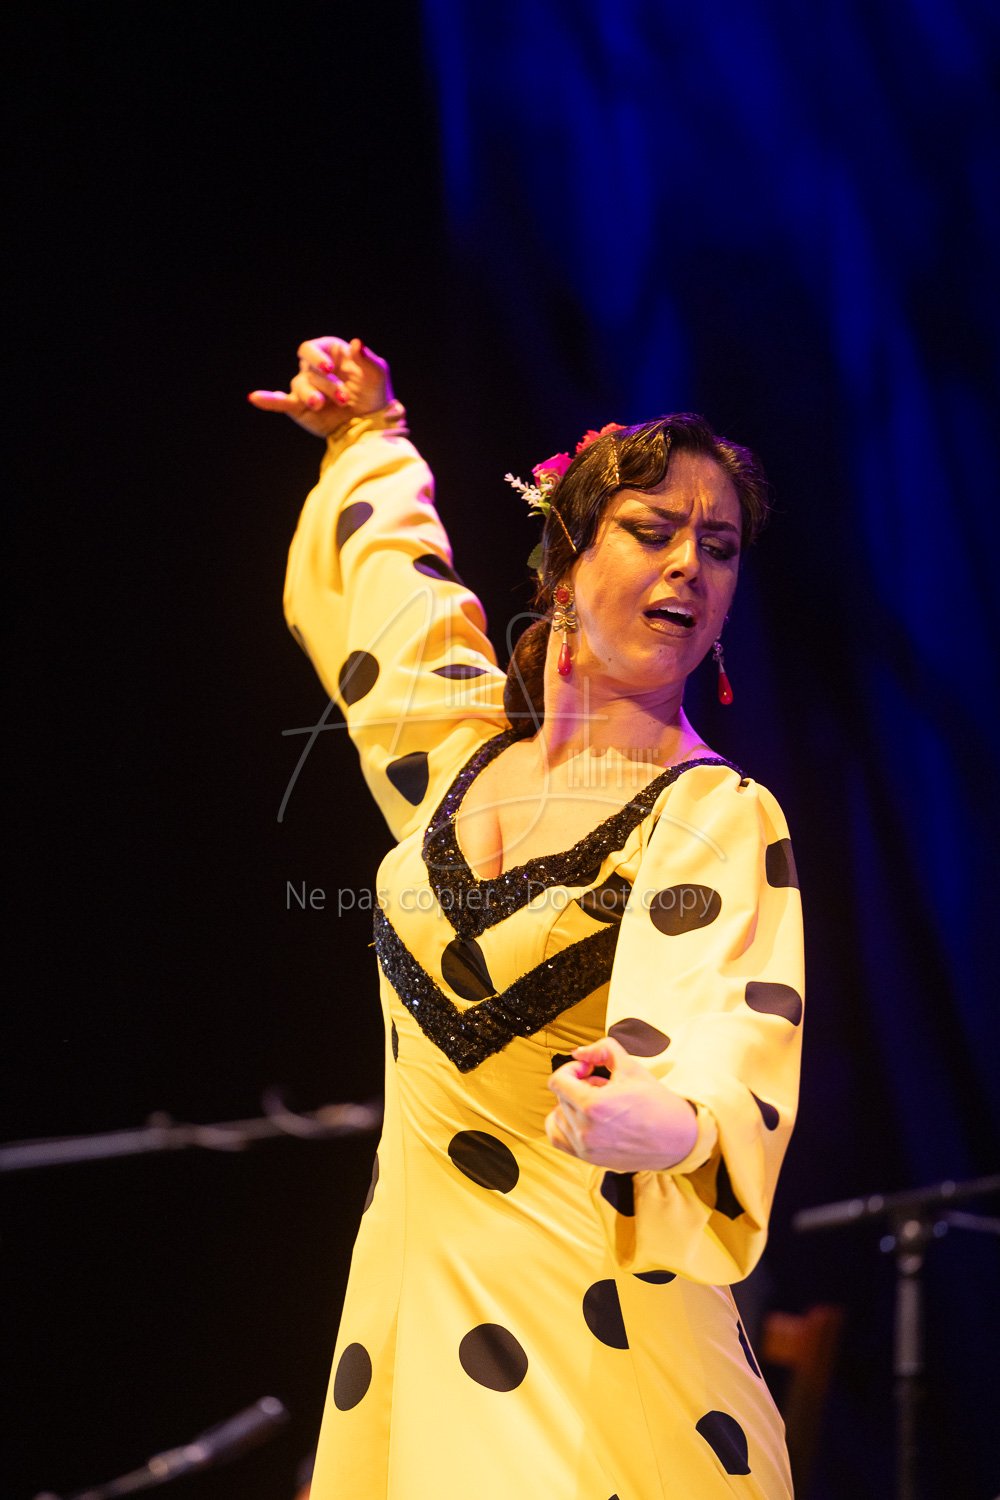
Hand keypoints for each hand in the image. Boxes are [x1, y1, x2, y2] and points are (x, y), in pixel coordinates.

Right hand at [247, 336, 392, 436]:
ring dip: (311, 395)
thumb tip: (355, 343)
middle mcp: (314, 370)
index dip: (316, 357)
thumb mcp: (377, 374)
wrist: (372, 425)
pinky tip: (254, 397)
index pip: (311, 348)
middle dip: (326, 384)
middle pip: (308, 370)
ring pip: (299, 386)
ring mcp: (306, 389)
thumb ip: (368, 358)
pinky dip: (268, 400)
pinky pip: (280, 402)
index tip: (328, 368)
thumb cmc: (374, 394)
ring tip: (321, 405)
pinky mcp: (299, 408)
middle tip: (344, 399)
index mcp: (329, 354)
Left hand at [545, 1036, 697, 1171]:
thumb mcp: (631, 1066)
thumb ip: (602, 1050)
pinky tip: (581, 1118)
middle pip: (560, 1097)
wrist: (677, 1139)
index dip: (572, 1068)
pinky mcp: (590, 1159)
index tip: (589, 1069)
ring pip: (558, 1116)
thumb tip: (580, 1052)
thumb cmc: (656, 1103)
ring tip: (596, 1104)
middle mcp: (585, 1130)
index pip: (558, 1081)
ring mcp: (586, 1148)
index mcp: (594, 1106)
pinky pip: (558, 1139)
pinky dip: (563, 1125)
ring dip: (571, 1105)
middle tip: (602, 1085)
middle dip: (577, 1085)